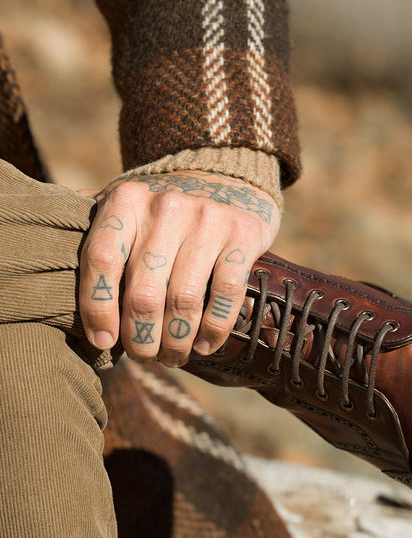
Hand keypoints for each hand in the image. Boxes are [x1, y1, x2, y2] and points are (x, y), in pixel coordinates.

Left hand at [78, 170, 279, 365]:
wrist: (225, 181)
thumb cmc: (161, 215)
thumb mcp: (121, 211)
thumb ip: (91, 235)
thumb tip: (44, 268)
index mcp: (126, 201)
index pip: (101, 261)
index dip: (97, 309)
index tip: (104, 341)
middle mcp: (166, 207)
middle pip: (143, 292)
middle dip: (142, 338)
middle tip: (145, 356)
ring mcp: (207, 218)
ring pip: (184, 299)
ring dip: (177, 341)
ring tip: (173, 356)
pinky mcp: (241, 233)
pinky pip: (225, 293)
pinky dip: (214, 328)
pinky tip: (205, 344)